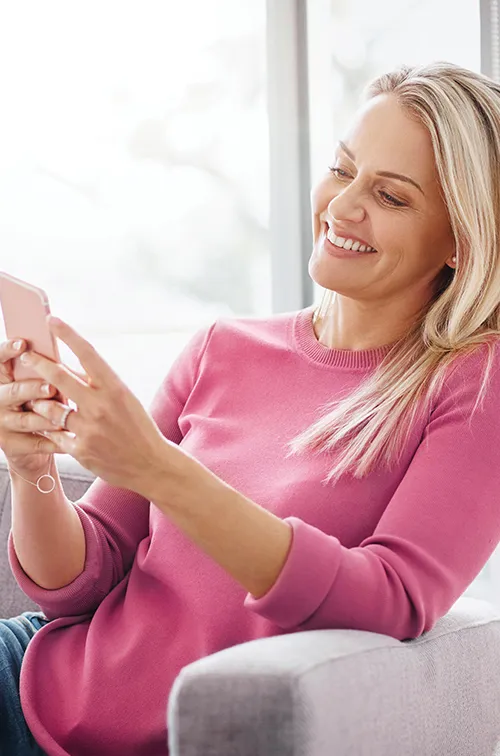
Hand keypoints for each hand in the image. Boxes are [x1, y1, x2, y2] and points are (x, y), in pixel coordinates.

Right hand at [0, 337, 60, 475]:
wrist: (31, 443)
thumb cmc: (41, 404)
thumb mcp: (37, 384)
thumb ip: (43, 372)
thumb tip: (60, 358)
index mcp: (3, 379)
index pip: (0, 360)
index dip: (8, 350)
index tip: (23, 344)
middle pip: (14, 391)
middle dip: (33, 388)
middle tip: (51, 387)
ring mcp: (1, 422)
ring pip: (24, 419)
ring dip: (46, 417)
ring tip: (64, 416)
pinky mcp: (10, 444)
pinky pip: (33, 442)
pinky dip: (52, 441)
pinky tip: (67, 438)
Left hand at [23, 316, 191, 497]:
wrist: (151, 465)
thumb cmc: (139, 428)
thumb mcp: (125, 399)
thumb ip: (98, 385)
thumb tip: (70, 369)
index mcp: (115, 388)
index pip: (87, 354)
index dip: (68, 334)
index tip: (52, 320)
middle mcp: (101, 406)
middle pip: (60, 377)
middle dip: (38, 363)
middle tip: (25, 355)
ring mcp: (89, 429)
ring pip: (51, 408)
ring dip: (40, 400)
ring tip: (34, 396)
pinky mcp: (81, 450)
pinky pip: (56, 434)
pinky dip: (51, 428)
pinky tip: (48, 425)